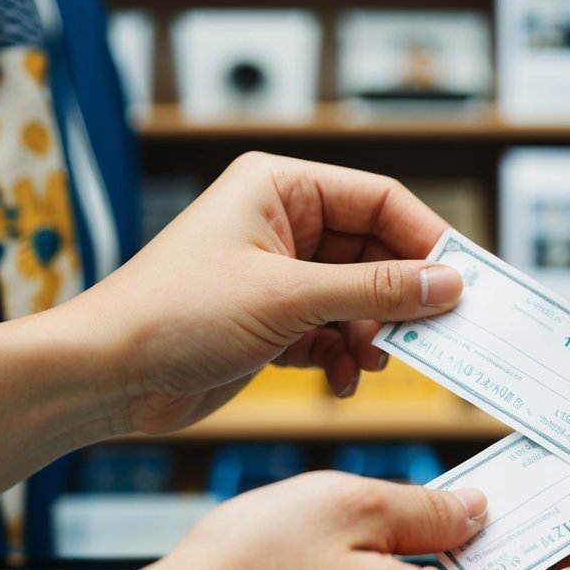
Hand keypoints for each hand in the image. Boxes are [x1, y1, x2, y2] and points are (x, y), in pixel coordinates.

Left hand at [60, 153, 460, 434]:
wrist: (108, 376)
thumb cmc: (172, 313)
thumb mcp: (289, 298)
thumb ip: (376, 290)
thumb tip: (446, 284)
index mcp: (281, 188)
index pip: (381, 201)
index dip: (427, 241)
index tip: (462, 282)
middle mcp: (282, 224)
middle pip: (375, 252)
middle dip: (399, 299)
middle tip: (432, 333)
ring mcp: (279, 274)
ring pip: (359, 298)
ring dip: (371, 335)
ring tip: (370, 362)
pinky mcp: (273, 320)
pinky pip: (334, 332)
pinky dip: (343, 357)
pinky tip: (339, 381)